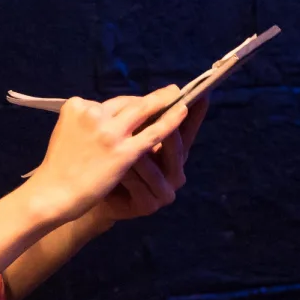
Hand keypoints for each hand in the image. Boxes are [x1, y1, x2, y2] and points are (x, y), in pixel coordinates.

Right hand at [24, 85, 188, 227]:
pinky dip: (171, 121)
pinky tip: (183, 112)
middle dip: (152, 98)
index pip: (112, 102)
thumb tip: (111, 119)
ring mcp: (109, 132)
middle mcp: (93, 114)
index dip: (131, 104)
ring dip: (165, 102)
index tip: (145, 104)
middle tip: (171, 90)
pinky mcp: (122, 152)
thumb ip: (87, 123)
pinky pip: (153, 133)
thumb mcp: (66, 133)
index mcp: (76, 106)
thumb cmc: (59, 168)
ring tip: (179, 96)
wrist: (51, 194)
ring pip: (144, 111)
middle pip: (129, 103)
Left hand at [95, 98, 207, 224]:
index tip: (203, 94)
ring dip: (136, 147)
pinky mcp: (147, 206)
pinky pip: (135, 180)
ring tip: (123, 133)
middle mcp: (177, 175)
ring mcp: (165, 193)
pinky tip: (109, 159)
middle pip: (175, 146)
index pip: (188, 132)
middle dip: (166, 125)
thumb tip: (157, 93)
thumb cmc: (114, 164)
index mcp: (177, 157)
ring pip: (151, 163)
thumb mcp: (131, 140)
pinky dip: (122, 167)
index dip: (196, 115)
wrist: (96, 201)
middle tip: (164, 107)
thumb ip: (145, 123)